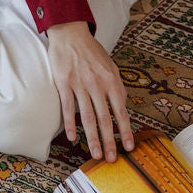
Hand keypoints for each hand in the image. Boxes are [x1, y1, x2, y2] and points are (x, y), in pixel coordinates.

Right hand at [46, 21, 133, 161]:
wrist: (71, 33)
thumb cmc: (92, 52)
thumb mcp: (111, 66)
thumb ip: (117, 86)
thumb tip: (124, 106)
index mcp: (111, 80)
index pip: (121, 111)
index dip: (125, 130)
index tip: (128, 147)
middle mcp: (97, 84)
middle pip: (105, 118)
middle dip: (109, 141)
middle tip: (111, 159)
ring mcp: (80, 84)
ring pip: (87, 117)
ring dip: (92, 139)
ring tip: (95, 154)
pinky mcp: (64, 83)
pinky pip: (68, 108)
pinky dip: (70, 124)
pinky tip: (72, 138)